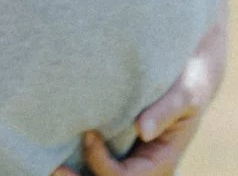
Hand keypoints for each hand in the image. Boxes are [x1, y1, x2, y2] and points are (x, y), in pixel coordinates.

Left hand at [61, 14, 226, 175]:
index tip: (88, 133)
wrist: (189, 71)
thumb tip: (143, 129)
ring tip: (47, 165)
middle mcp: (144, 169)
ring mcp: (130, 162)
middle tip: (52, 168)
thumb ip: (167, 109)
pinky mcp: (117, 150)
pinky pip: (95, 166)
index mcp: (162, 162)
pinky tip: (53, 152)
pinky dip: (77, 163)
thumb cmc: (190, 79)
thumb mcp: (187, 92)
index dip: (102, 162)